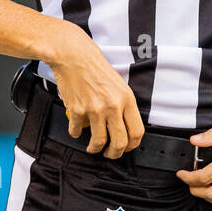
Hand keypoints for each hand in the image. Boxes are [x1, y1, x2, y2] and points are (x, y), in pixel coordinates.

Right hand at [50, 30, 144, 158]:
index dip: (132, 145)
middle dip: (114, 153)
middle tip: (110, 153)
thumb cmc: (96, 67)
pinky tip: (77, 129)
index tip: (126, 148)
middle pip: (120, 142)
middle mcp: (113, 106)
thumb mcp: (119, 85)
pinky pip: (77, 131)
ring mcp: (95, 110)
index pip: (137, 131)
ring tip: (93, 147)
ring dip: (95, 148)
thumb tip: (124, 127)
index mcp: (127, 99)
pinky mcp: (78, 111)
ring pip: (98, 142)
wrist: (74, 56)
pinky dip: (76, 133)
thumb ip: (123, 105)